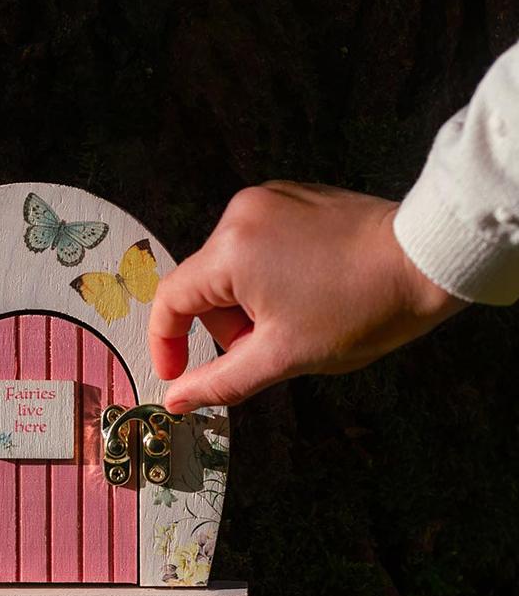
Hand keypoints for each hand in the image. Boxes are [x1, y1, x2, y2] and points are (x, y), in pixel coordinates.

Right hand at [148, 182, 467, 412]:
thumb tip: (178, 399)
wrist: (428, 259)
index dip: (167, 344)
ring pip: (231, 267)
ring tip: (300, 312)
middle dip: (230, 324)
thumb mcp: (283, 357)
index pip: (171, 301)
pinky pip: (259, 244)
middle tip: (274, 343)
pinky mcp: (293, 196)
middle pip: (204, 286)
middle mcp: (241, 215)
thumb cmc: (363, 305)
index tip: (179, 373)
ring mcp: (268, 199)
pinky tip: (310, 286)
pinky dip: (271, 273)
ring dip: (251, 300)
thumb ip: (220, 381)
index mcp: (231, 252)